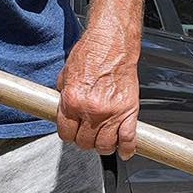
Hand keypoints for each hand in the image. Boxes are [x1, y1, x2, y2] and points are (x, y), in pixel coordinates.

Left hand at [56, 27, 140, 155]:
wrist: (113, 43)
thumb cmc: (91, 54)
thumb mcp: (66, 75)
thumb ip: (64, 98)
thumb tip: (63, 113)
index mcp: (72, 101)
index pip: (66, 134)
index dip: (69, 135)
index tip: (72, 133)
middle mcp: (91, 110)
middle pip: (85, 143)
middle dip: (85, 140)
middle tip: (88, 134)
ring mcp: (112, 113)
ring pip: (105, 145)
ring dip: (103, 145)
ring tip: (104, 139)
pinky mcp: (130, 111)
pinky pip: (129, 139)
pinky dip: (127, 148)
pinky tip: (124, 149)